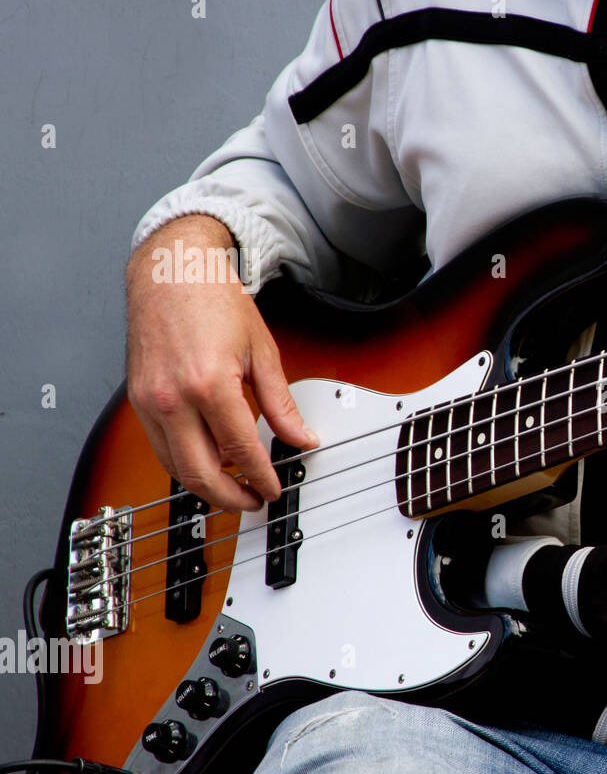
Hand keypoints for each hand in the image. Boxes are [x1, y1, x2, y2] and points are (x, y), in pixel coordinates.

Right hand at [125, 215, 317, 510]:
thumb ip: (282, 404)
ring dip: (206, 486)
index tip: (273, 489)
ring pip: (176, 467)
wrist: (173, 272)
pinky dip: (185, 463)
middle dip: (231, 497)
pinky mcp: (138, 401)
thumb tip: (301, 437)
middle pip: (202, 472)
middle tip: (254, 501)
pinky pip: (161, 448)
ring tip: (235, 487)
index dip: (261, 477)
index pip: (242, 451)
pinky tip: (210, 462)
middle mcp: (174, 398)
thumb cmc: (214, 301)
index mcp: (210, 385)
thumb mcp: (262, 352)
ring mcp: (150, 402)